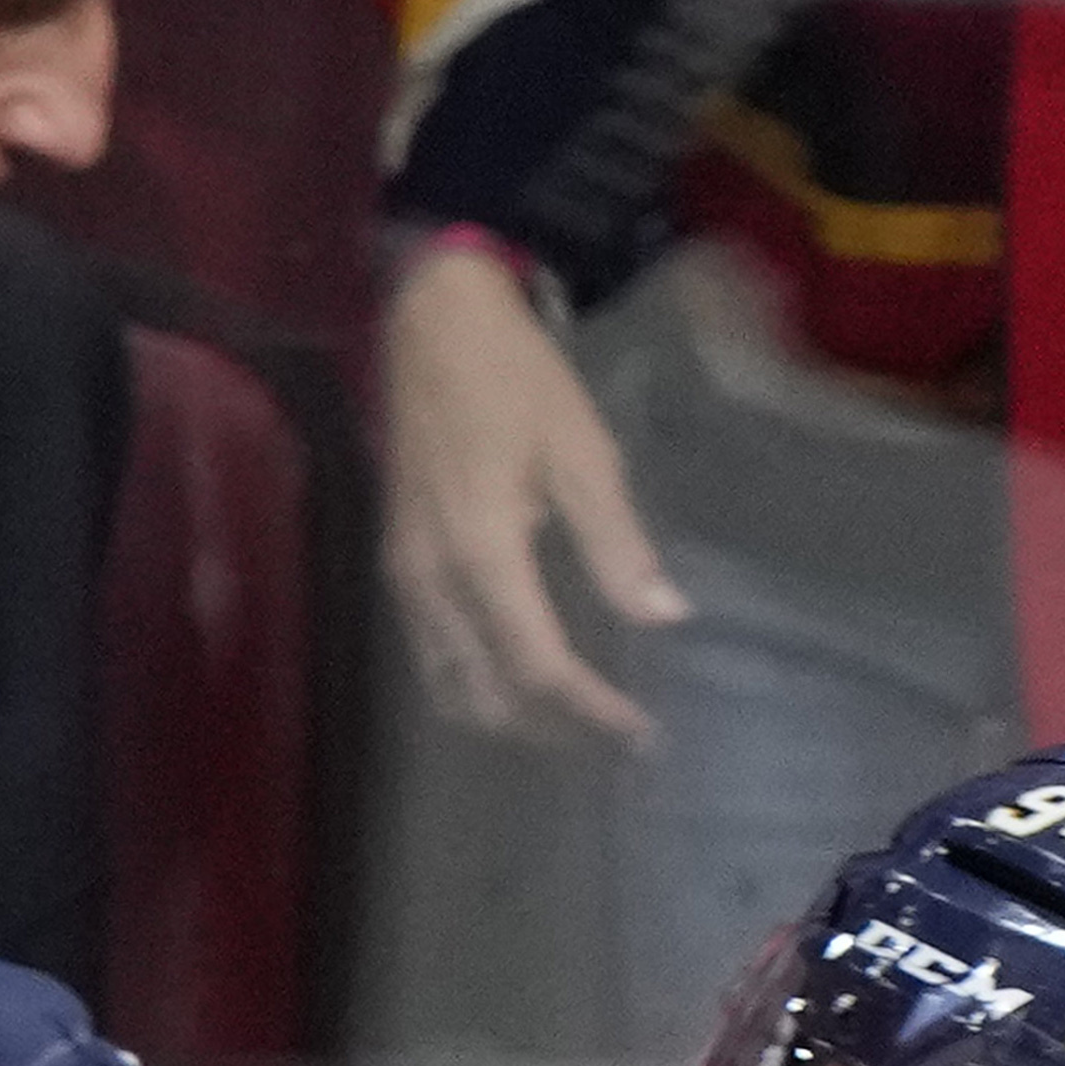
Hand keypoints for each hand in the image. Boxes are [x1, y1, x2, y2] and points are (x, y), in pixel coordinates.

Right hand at [379, 233, 686, 744]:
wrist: (432, 329)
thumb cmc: (517, 381)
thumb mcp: (583, 453)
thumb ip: (617, 543)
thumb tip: (664, 617)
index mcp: (485, 555)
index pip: (538, 665)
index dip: (590, 709)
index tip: (639, 730)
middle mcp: (433, 584)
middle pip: (486, 695)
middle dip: (549, 728)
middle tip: (610, 736)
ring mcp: (407, 580)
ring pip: (450, 686)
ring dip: (510, 714)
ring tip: (570, 718)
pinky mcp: (400, 568)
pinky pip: (433, 656)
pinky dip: (478, 683)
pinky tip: (518, 672)